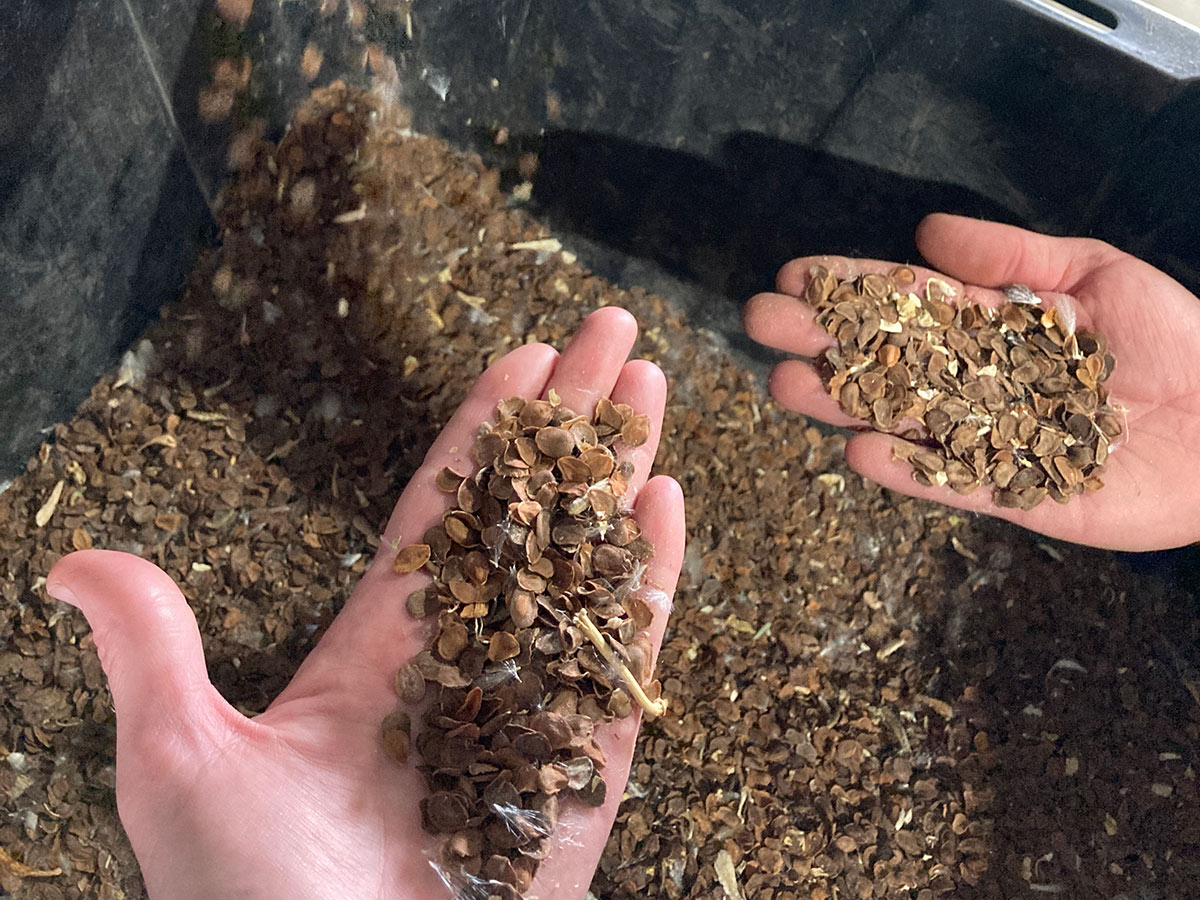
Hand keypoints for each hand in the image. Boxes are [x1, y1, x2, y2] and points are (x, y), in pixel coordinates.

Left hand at [45, 307, 684, 899]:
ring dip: (618, 471)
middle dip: (571, 419)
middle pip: (530, 508)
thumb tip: (72, 563)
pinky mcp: (589, 760)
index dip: (484, 428)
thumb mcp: (182, 766)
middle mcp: (465, 657)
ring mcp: (533, 700)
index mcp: (379, 646)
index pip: (444, 506)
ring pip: (588, 560)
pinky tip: (666, 500)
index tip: (522, 355)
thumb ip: (155, 653)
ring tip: (650, 388)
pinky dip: (650, 576)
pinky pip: (626, 652)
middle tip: (613, 330)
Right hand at [743, 213, 1199, 550]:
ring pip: (904, 418)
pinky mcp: (1017, 494)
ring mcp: (991, 439)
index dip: (852, 287)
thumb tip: (926, 230)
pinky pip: (954, 482)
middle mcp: (978, 382)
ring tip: (786, 384)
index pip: (908, 302)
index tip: (795, 274)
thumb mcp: (1098, 274)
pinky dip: (909, 470)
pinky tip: (860, 450)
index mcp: (994, 325)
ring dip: (845, 403)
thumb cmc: (1179, 339)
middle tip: (760, 323)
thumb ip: (1014, 254)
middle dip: (825, 340)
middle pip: (889, 359)